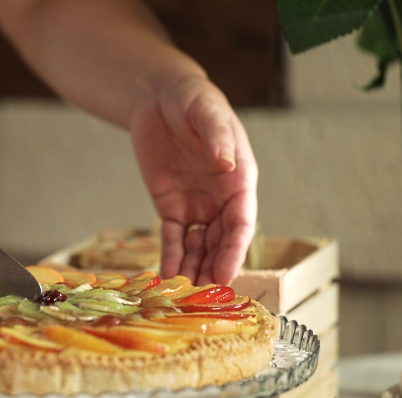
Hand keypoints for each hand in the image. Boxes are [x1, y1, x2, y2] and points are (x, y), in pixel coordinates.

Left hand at [131, 75, 256, 284]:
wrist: (160, 98)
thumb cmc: (193, 100)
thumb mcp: (206, 111)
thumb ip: (217, 137)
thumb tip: (226, 163)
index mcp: (239, 179)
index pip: (241, 223)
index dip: (234, 251)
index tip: (226, 274)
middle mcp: (221, 198)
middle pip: (221, 242)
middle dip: (213, 268)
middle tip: (202, 295)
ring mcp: (197, 205)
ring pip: (198, 246)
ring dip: (193, 269)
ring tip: (183, 293)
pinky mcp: (172, 207)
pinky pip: (174, 238)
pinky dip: (171, 257)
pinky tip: (167, 276)